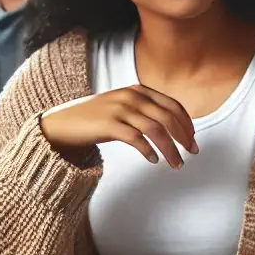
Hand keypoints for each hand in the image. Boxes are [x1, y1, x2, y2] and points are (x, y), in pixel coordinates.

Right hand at [39, 87, 196, 167]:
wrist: (61, 123)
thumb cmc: (97, 118)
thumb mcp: (125, 105)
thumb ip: (147, 110)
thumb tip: (175, 127)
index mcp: (140, 90)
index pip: (174, 106)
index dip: (187, 124)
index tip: (193, 140)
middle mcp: (132, 96)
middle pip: (168, 118)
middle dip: (184, 137)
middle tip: (192, 153)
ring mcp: (120, 109)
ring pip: (156, 130)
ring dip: (170, 149)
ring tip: (176, 163)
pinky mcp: (108, 125)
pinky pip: (136, 138)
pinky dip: (148, 150)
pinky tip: (153, 160)